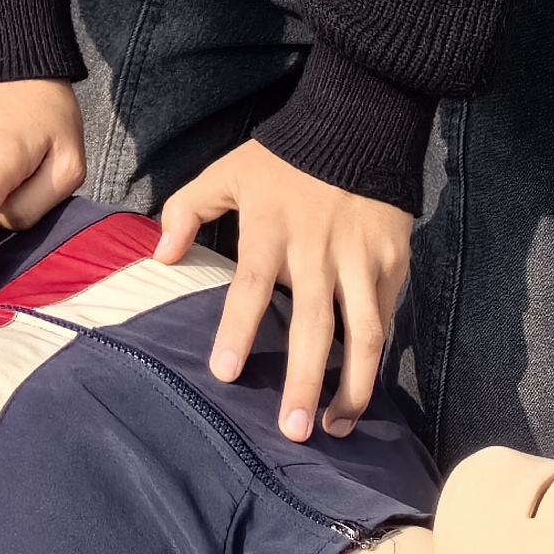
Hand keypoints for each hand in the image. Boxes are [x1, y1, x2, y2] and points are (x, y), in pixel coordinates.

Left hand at [158, 141, 416, 445]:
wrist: (358, 123)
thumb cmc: (284, 157)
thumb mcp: (227, 172)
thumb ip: (187, 210)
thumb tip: (160, 257)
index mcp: (271, 229)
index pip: (252, 285)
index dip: (238, 328)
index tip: (225, 372)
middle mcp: (318, 250)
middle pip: (314, 326)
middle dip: (303, 382)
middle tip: (291, 430)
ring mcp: (361, 258)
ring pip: (365, 334)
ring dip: (352, 386)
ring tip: (335, 427)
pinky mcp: (393, 261)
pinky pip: (385, 316)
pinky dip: (375, 355)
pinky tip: (360, 385)